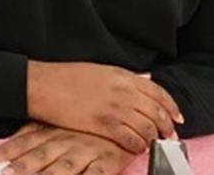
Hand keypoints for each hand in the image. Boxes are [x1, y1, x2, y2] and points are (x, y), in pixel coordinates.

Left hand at [0, 123, 135, 174]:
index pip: (26, 141)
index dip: (8, 150)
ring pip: (65, 167)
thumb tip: (11, 139)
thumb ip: (35, 129)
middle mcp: (67, 140)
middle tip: (5, 173)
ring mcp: (87, 151)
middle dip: (22, 166)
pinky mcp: (108, 161)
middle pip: (41, 156)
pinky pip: (96, 174)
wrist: (126, 114)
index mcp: (54, 130)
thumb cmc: (86, 122)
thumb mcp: (58, 121)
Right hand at [27, 61, 182, 153]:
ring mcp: (114, 108)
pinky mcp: (103, 124)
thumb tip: (142, 81)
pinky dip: (138, 146)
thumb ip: (122, 78)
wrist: (41, 85)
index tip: (176, 117)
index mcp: (122, 76)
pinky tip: (135, 147)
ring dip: (152, 138)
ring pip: (147, 127)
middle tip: (167, 135)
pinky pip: (132, 139)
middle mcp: (123, 91)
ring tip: (149, 143)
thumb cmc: (64, 77)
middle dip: (166, 126)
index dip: (171, 107)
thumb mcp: (98, 70)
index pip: (158, 93)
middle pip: (157, 112)